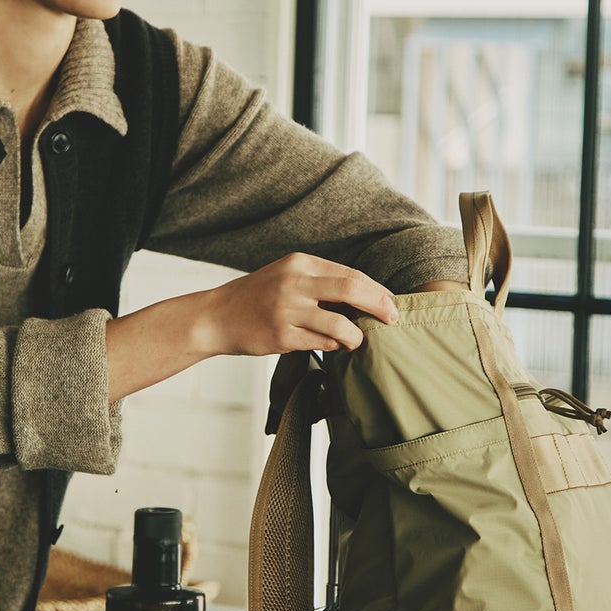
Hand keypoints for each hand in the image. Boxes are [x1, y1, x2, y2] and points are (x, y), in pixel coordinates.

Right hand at [195, 253, 397, 356]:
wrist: (216, 316)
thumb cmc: (258, 297)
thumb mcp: (286, 276)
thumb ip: (320, 282)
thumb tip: (365, 297)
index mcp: (299, 263)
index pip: (350, 274)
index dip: (376, 290)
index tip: (390, 303)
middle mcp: (294, 282)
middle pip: (352, 289)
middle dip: (379, 306)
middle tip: (393, 319)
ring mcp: (287, 310)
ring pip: (340, 324)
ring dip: (356, 336)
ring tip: (356, 341)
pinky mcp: (281, 336)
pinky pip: (321, 344)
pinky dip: (333, 347)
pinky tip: (331, 347)